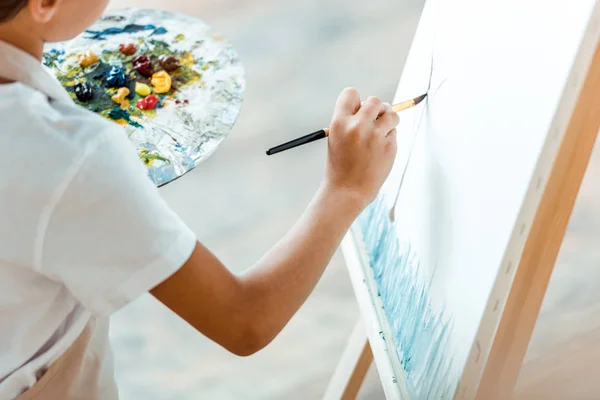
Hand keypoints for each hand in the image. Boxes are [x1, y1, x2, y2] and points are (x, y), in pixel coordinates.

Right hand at [324, 87, 398, 209]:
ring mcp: (375, 137)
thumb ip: (351, 121)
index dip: (356, 101)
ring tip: (380, 132)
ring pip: (391, 114)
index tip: (358, 110)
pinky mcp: (389, 147)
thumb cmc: (341, 165)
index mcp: (339, 123)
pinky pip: (394, 132)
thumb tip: (374, 105)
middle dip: (376, 109)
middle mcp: (357, 126)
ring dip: (388, 120)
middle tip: (374, 120)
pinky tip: (379, 151)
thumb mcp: (337, 139)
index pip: (351, 93)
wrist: (347, 191)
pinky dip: (389, 138)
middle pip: (374, 100)